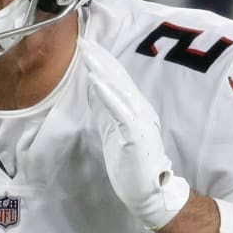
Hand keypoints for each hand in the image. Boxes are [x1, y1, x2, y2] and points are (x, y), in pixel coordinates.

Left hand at [82, 39, 190, 230]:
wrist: (149, 192)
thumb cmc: (132, 163)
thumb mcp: (114, 130)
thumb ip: (107, 109)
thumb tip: (94, 87)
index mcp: (136, 107)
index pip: (118, 77)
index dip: (103, 59)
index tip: (87, 43)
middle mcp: (140, 109)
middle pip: (118, 77)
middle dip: (100, 57)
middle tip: (83, 40)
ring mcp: (139, 120)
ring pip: (119, 88)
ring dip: (102, 70)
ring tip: (87, 54)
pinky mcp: (135, 134)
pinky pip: (119, 110)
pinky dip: (107, 94)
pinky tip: (95, 81)